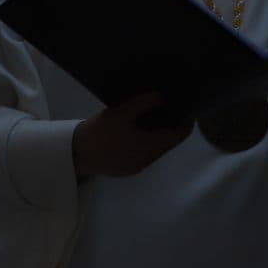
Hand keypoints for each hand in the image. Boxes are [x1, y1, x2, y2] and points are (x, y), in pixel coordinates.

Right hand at [72, 93, 190, 179]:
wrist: (76, 154)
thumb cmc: (100, 132)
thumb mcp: (121, 112)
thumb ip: (143, 103)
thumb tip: (161, 97)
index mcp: (148, 146)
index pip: (176, 137)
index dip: (186, 126)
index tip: (190, 113)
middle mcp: (146, 160)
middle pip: (168, 145)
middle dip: (173, 130)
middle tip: (174, 113)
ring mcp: (137, 167)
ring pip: (156, 152)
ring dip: (160, 138)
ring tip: (158, 120)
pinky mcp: (127, 170)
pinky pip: (145, 156)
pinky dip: (148, 145)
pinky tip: (140, 133)